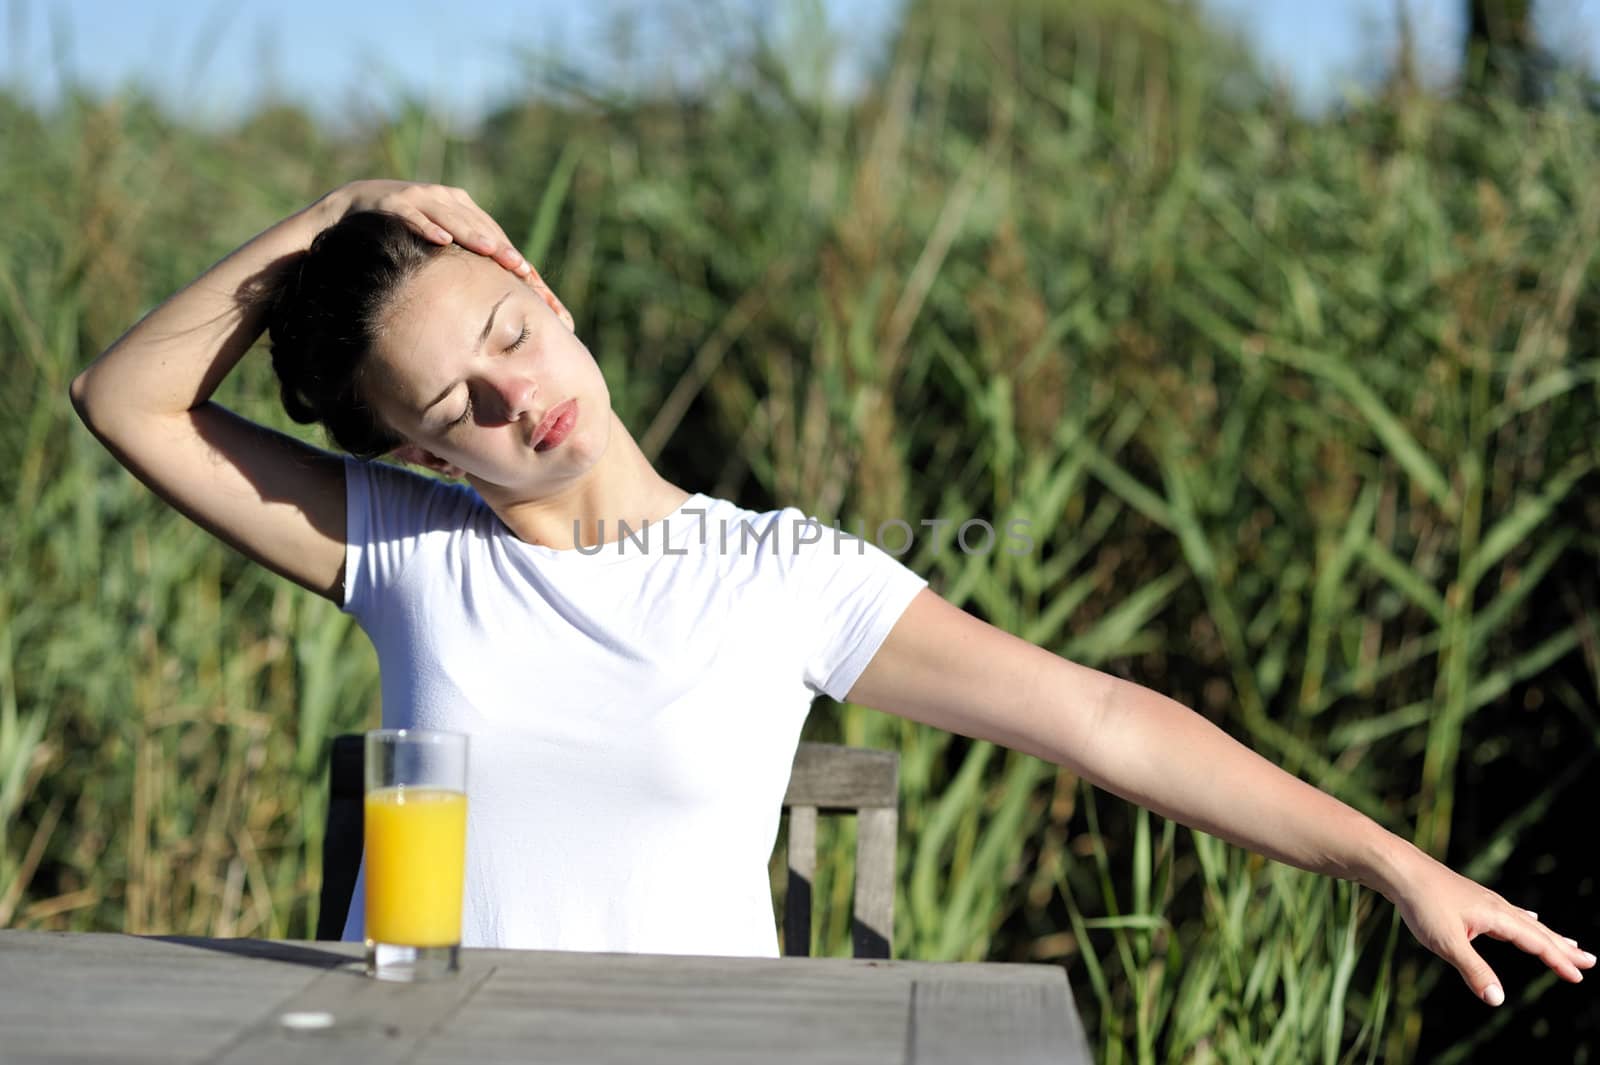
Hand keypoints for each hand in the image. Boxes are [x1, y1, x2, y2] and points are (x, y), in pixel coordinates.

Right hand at [320, 180, 532, 278]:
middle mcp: (440, 196)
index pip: (490, 232)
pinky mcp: (387, 200)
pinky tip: (441, 240)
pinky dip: (426, 226)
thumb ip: (457, 254)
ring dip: (471, 233)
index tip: (531, 278)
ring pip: (449, 216)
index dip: (510, 253)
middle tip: (521, 269)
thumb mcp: (432, 239)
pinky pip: (410, 214)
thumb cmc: (394, 230)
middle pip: (477, 224)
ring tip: (492, 252)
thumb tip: (490, 290)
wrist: (343, 208)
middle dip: (500, 247)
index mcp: (457, 205)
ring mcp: (414, 196)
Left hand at [1388, 848, 1593, 1005]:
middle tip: (1591, 961)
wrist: (1399, 869)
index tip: (1579, 976)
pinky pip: (1509, 913)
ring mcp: (1484, 901)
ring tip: (1569, 943)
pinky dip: (1525, 921)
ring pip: (1525, 921)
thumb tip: (1498, 1000)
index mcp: (1497, 916)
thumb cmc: (1421, 904)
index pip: (1536, 942)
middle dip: (1564, 947)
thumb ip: (1473, 970)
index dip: (1558, 960)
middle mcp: (1497, 906)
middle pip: (1538, 930)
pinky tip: (1528, 917)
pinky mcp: (1471, 898)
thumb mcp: (1447, 943)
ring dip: (1548, 935)